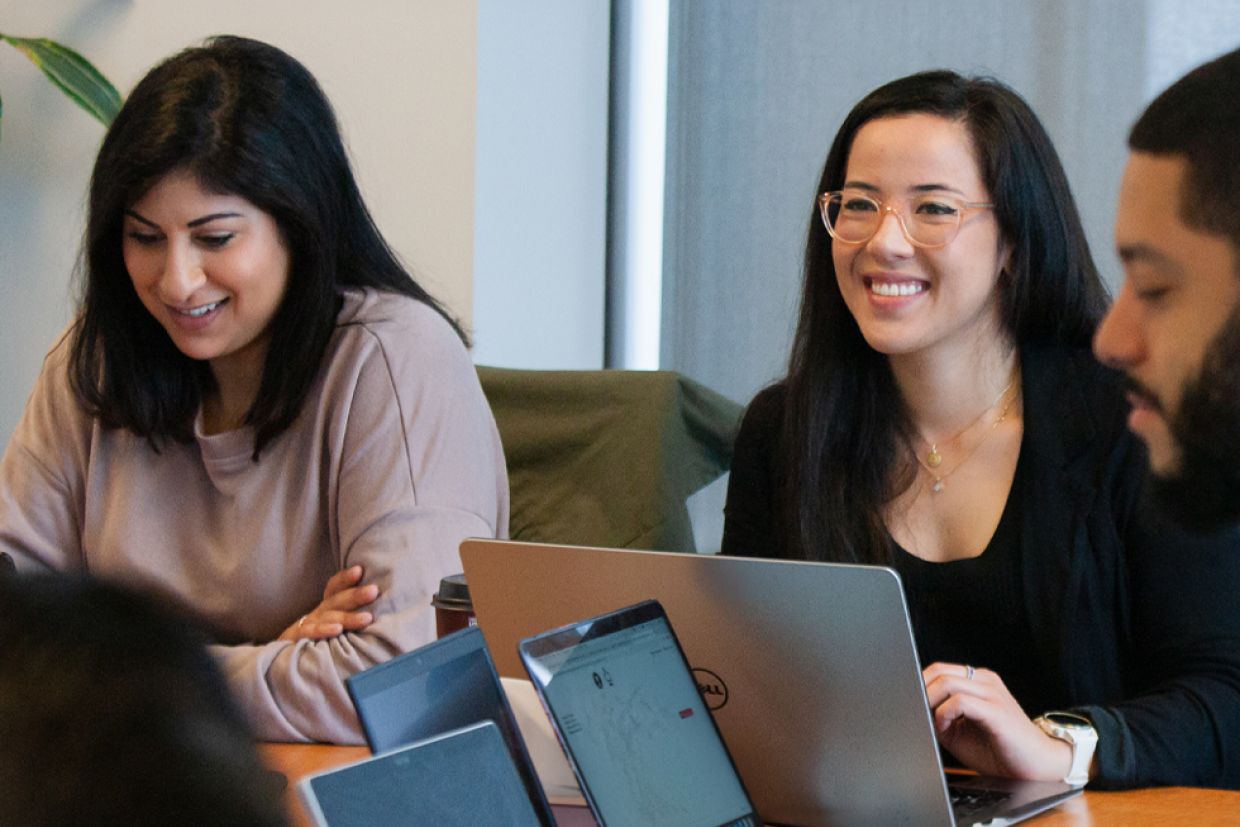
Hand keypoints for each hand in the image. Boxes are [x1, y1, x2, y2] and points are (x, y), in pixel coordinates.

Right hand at [278, 565, 379, 641]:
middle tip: (374, 591)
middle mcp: (316, 615)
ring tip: (367, 618)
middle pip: (336, 601)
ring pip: (328, 618)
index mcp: (325, 609)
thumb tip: (381, 611)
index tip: (360, 570)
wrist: (278, 662)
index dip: (345, 579)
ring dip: (348, 617)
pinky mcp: (295, 641)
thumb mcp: (330, 626)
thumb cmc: (315, 642)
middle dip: (355, 595)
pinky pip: (308, 634)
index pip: (334, 589)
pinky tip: (336, 630)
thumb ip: (349, 617)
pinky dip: (322, 631)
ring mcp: (306, 627)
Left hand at [922, 662, 1072, 781]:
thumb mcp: (959, 730)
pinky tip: (945, 727)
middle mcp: (985, 681)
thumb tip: (914, 707)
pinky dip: (944, 713)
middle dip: (920, 691)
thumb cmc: (998, 749)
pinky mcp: (996, 711)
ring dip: (931, 702)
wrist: (1035, 767)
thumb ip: (939, 714)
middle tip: (917, 712)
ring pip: (947, 682)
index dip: (919, 684)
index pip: (939, 669)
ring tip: (934, 723)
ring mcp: (992, 693)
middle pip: (939, 671)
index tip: (909, 702)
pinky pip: (960, 701)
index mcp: (977, 681)